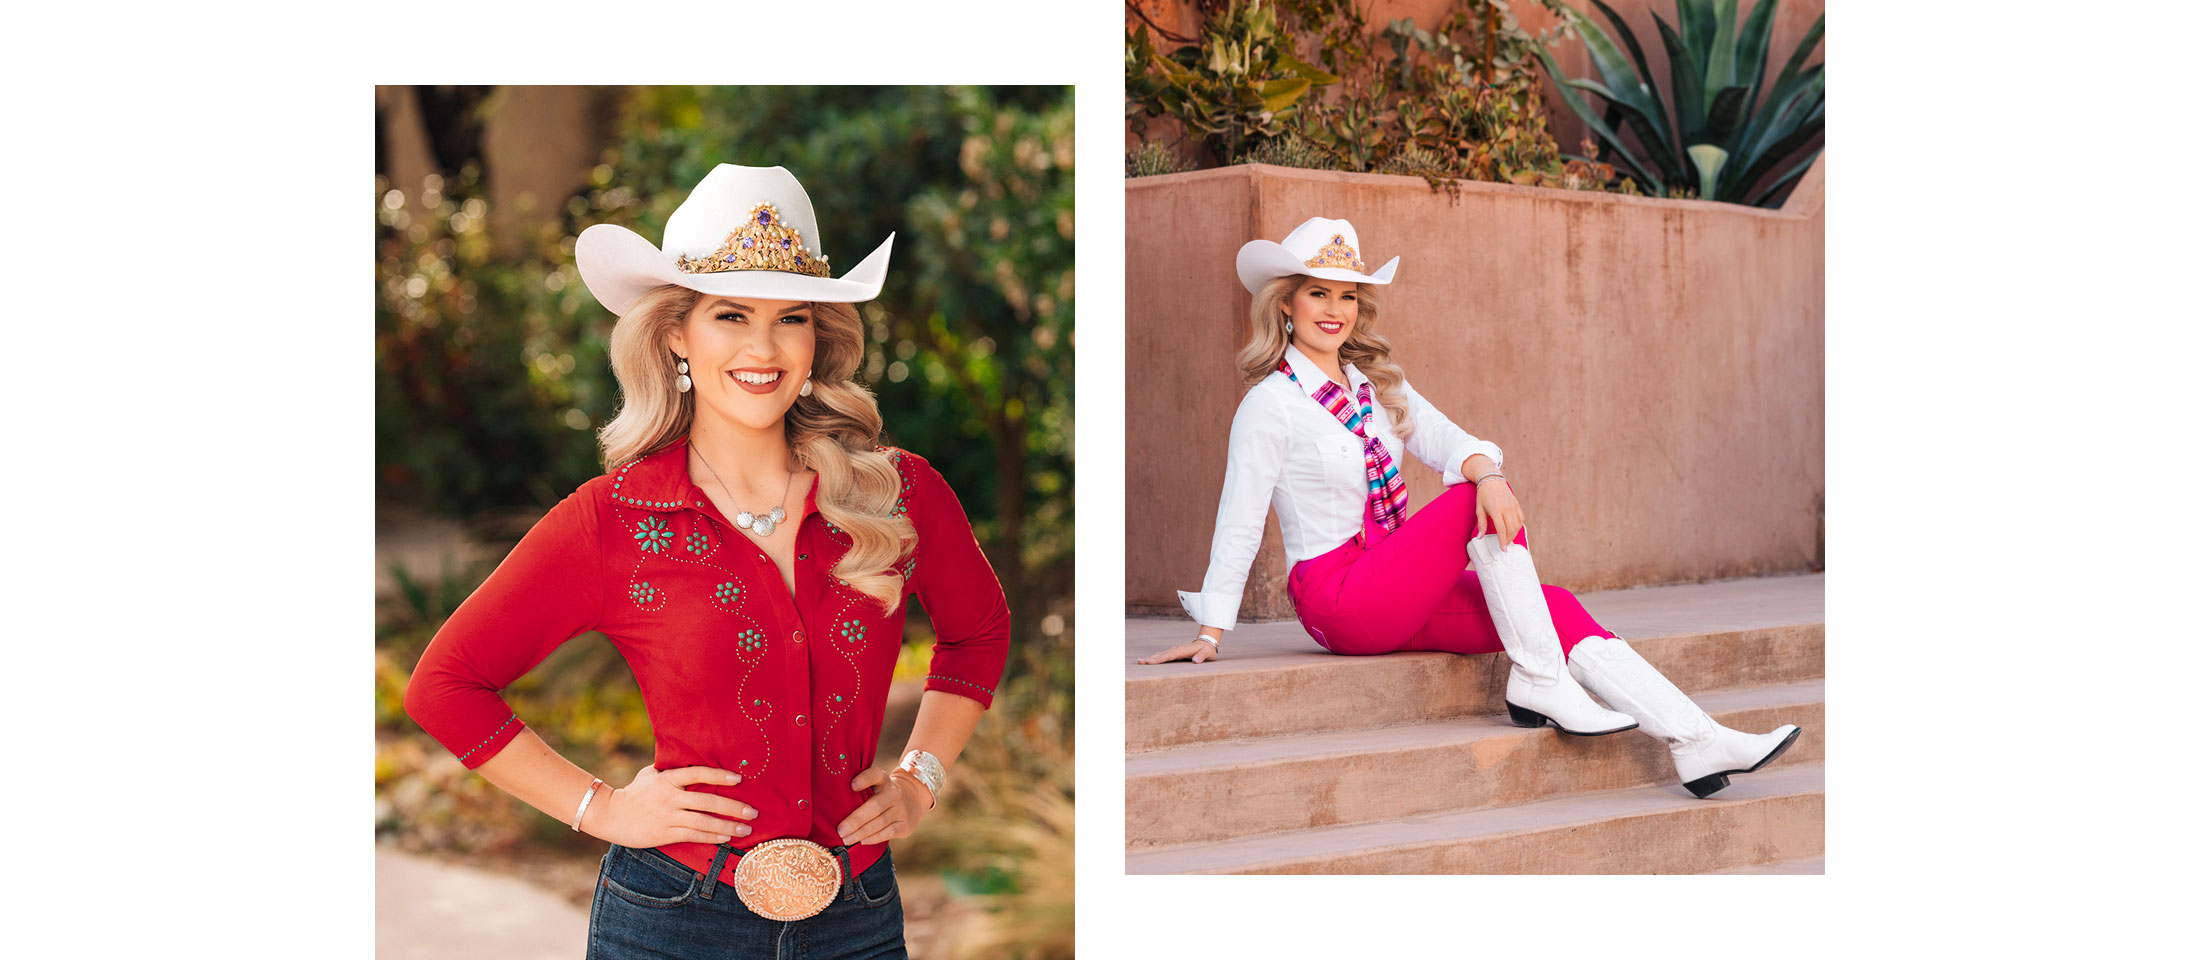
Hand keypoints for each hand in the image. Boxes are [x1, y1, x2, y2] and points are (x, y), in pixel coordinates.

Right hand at [584, 763, 757, 847]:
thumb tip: (692, 760)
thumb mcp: (651, 775)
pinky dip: (711, 837)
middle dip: (733, 807)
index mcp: (668, 779)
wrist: (610, 814)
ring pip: (703, 821)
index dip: (719, 775)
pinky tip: (726, 838)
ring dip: (727, 826)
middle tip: (753, 811)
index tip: (739, 779)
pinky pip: (692, 835)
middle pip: (706, 800)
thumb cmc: (634, 793)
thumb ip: (671, 770)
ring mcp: (667, 816)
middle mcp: (669, 796)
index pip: (697, 773)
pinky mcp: (664, 833)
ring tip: (746, 828)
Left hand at [836, 765, 932, 844]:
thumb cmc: (881, 794)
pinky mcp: (905, 825)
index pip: (875, 775)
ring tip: (846, 839)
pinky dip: (874, 838)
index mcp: (883, 779)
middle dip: (856, 820)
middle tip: (841, 830)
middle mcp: (894, 793)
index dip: (865, 778)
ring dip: (861, 832)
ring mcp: (902, 809)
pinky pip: (888, 833)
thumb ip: (859, 791)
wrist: (912, 799)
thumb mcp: (874, 785)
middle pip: (875, 806)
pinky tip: (862, 841)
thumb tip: (831, 805)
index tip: (852, 785)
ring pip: (880, 822)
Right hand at [1138, 635, 1220, 663]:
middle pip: (1162, 654)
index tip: (1150, 662)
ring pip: (1161, 654)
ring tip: (1141, 661)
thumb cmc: (1208, 650)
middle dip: (1151, 658)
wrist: (1208, 642)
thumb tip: (1195, 661)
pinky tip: (1150, 660)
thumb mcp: (1208, 653)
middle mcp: (1177, 649)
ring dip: (1151, 658)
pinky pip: (1163, 655)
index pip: (1169, 656)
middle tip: (1140, 661)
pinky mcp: (1175, 652)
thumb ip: (1202, 656)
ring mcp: (1175, 650)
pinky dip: (1156, 657)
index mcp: (1183, 650)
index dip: (1159, 659)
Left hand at [1474, 481, 1524, 548]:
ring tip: (1508, 539)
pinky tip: (1513, 530)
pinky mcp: (1517, 505)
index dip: (1502, 541)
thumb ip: (1481, 524)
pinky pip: (1521, 518)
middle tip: (1504, 545)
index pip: (1501, 529)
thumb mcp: (1479, 509)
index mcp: (1496, 510)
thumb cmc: (1483, 495)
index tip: (1503, 549)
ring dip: (1513, 534)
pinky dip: (1518, 526)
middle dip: (1508, 540)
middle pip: (1510, 529)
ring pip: (1517, 525)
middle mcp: (1506, 509)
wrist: (1492, 480)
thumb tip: (1480, 538)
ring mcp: (1513, 506)